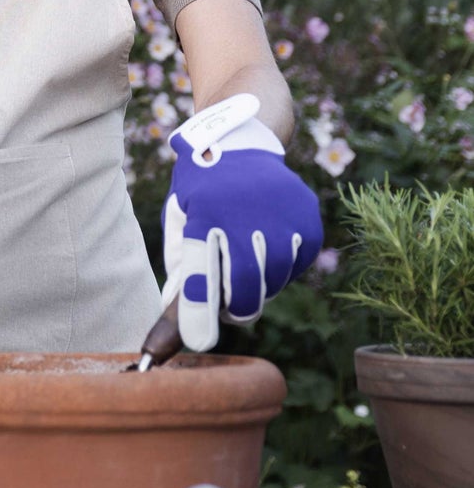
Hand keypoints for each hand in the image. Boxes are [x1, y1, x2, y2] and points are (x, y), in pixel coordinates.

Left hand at [163, 93, 322, 351]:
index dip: (198, 311)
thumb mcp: (180, 219)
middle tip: (228, 308)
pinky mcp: (307, 221)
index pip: (199, 271)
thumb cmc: (202, 192)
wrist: (241, 145)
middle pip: (243, 287)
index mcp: (201, 214)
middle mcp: (243, 214)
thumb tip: (179, 330)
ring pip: (272, 282)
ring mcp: (280, 216)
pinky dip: (279, 268)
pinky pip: (295, 265)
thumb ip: (180, 270)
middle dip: (235, 309)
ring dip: (256, 286)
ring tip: (244, 258)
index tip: (198, 343)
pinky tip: (266, 241)